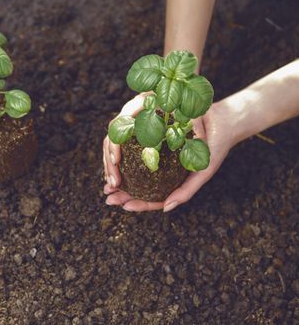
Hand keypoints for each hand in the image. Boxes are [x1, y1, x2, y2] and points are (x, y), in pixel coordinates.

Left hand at [103, 96, 234, 212]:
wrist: (222, 120)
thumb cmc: (214, 149)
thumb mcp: (201, 173)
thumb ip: (185, 192)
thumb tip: (165, 209)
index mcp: (172, 181)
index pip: (152, 198)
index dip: (138, 204)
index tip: (124, 206)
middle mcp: (163, 171)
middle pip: (139, 187)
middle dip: (122, 194)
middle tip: (108, 198)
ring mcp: (158, 156)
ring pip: (134, 171)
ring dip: (119, 177)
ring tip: (107, 184)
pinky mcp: (153, 138)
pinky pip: (135, 149)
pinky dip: (123, 155)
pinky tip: (114, 158)